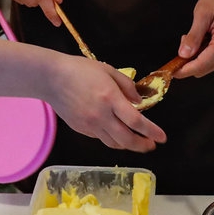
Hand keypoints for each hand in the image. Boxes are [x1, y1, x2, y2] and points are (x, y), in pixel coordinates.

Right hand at [45, 54, 166, 151]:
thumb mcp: (107, 70)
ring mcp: (90, 125)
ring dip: (128, 145)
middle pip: (127, 139)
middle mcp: (101, 116)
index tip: (162, 138)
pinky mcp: (80, 129)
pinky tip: (114, 131)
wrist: (51, 78)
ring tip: (136, 142)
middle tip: (151, 145)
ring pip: (113, 143)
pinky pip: (100, 137)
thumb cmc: (79, 69)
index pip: (136, 121)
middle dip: (143, 145)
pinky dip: (111, 137)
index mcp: (110, 99)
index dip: (152, 131)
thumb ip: (126, 85)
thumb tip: (138, 101)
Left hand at [173, 0, 213, 77]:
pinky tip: (202, 39)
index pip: (202, 64)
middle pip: (204, 68)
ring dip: (196, 56)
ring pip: (207, 66)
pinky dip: (203, 54)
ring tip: (196, 35)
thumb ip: (193, 36)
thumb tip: (183, 54)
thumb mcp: (202, 14)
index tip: (170, 72)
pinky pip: (212, 61)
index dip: (185, 69)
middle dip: (189, 60)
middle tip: (183, 40)